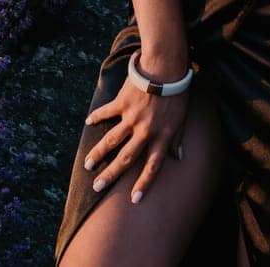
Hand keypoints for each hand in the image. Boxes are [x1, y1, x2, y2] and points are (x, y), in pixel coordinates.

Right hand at [83, 64, 189, 203]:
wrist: (166, 68)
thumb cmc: (177, 94)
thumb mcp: (181, 119)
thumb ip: (176, 139)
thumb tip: (179, 156)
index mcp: (161, 137)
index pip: (153, 166)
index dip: (144, 184)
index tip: (134, 199)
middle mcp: (145, 132)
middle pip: (126, 159)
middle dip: (110, 175)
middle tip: (97, 187)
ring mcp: (132, 118)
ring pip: (111, 141)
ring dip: (98, 154)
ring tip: (87, 164)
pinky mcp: (122, 103)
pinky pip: (106, 113)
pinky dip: (97, 117)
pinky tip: (88, 122)